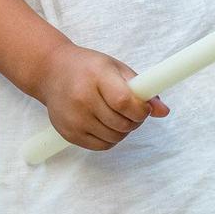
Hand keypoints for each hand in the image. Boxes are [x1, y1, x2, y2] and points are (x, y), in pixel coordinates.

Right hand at [34, 42, 169, 152]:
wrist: (51, 71)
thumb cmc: (88, 68)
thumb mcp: (115, 68)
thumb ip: (141, 88)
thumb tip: (163, 111)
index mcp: (96, 76)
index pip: (124, 102)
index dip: (141, 110)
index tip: (143, 107)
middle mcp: (82, 98)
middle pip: (122, 123)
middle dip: (135, 120)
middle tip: (132, 110)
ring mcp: (74, 118)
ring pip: (115, 137)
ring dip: (123, 130)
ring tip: (117, 115)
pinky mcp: (69, 133)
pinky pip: (102, 146)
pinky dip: (110, 138)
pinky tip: (105, 123)